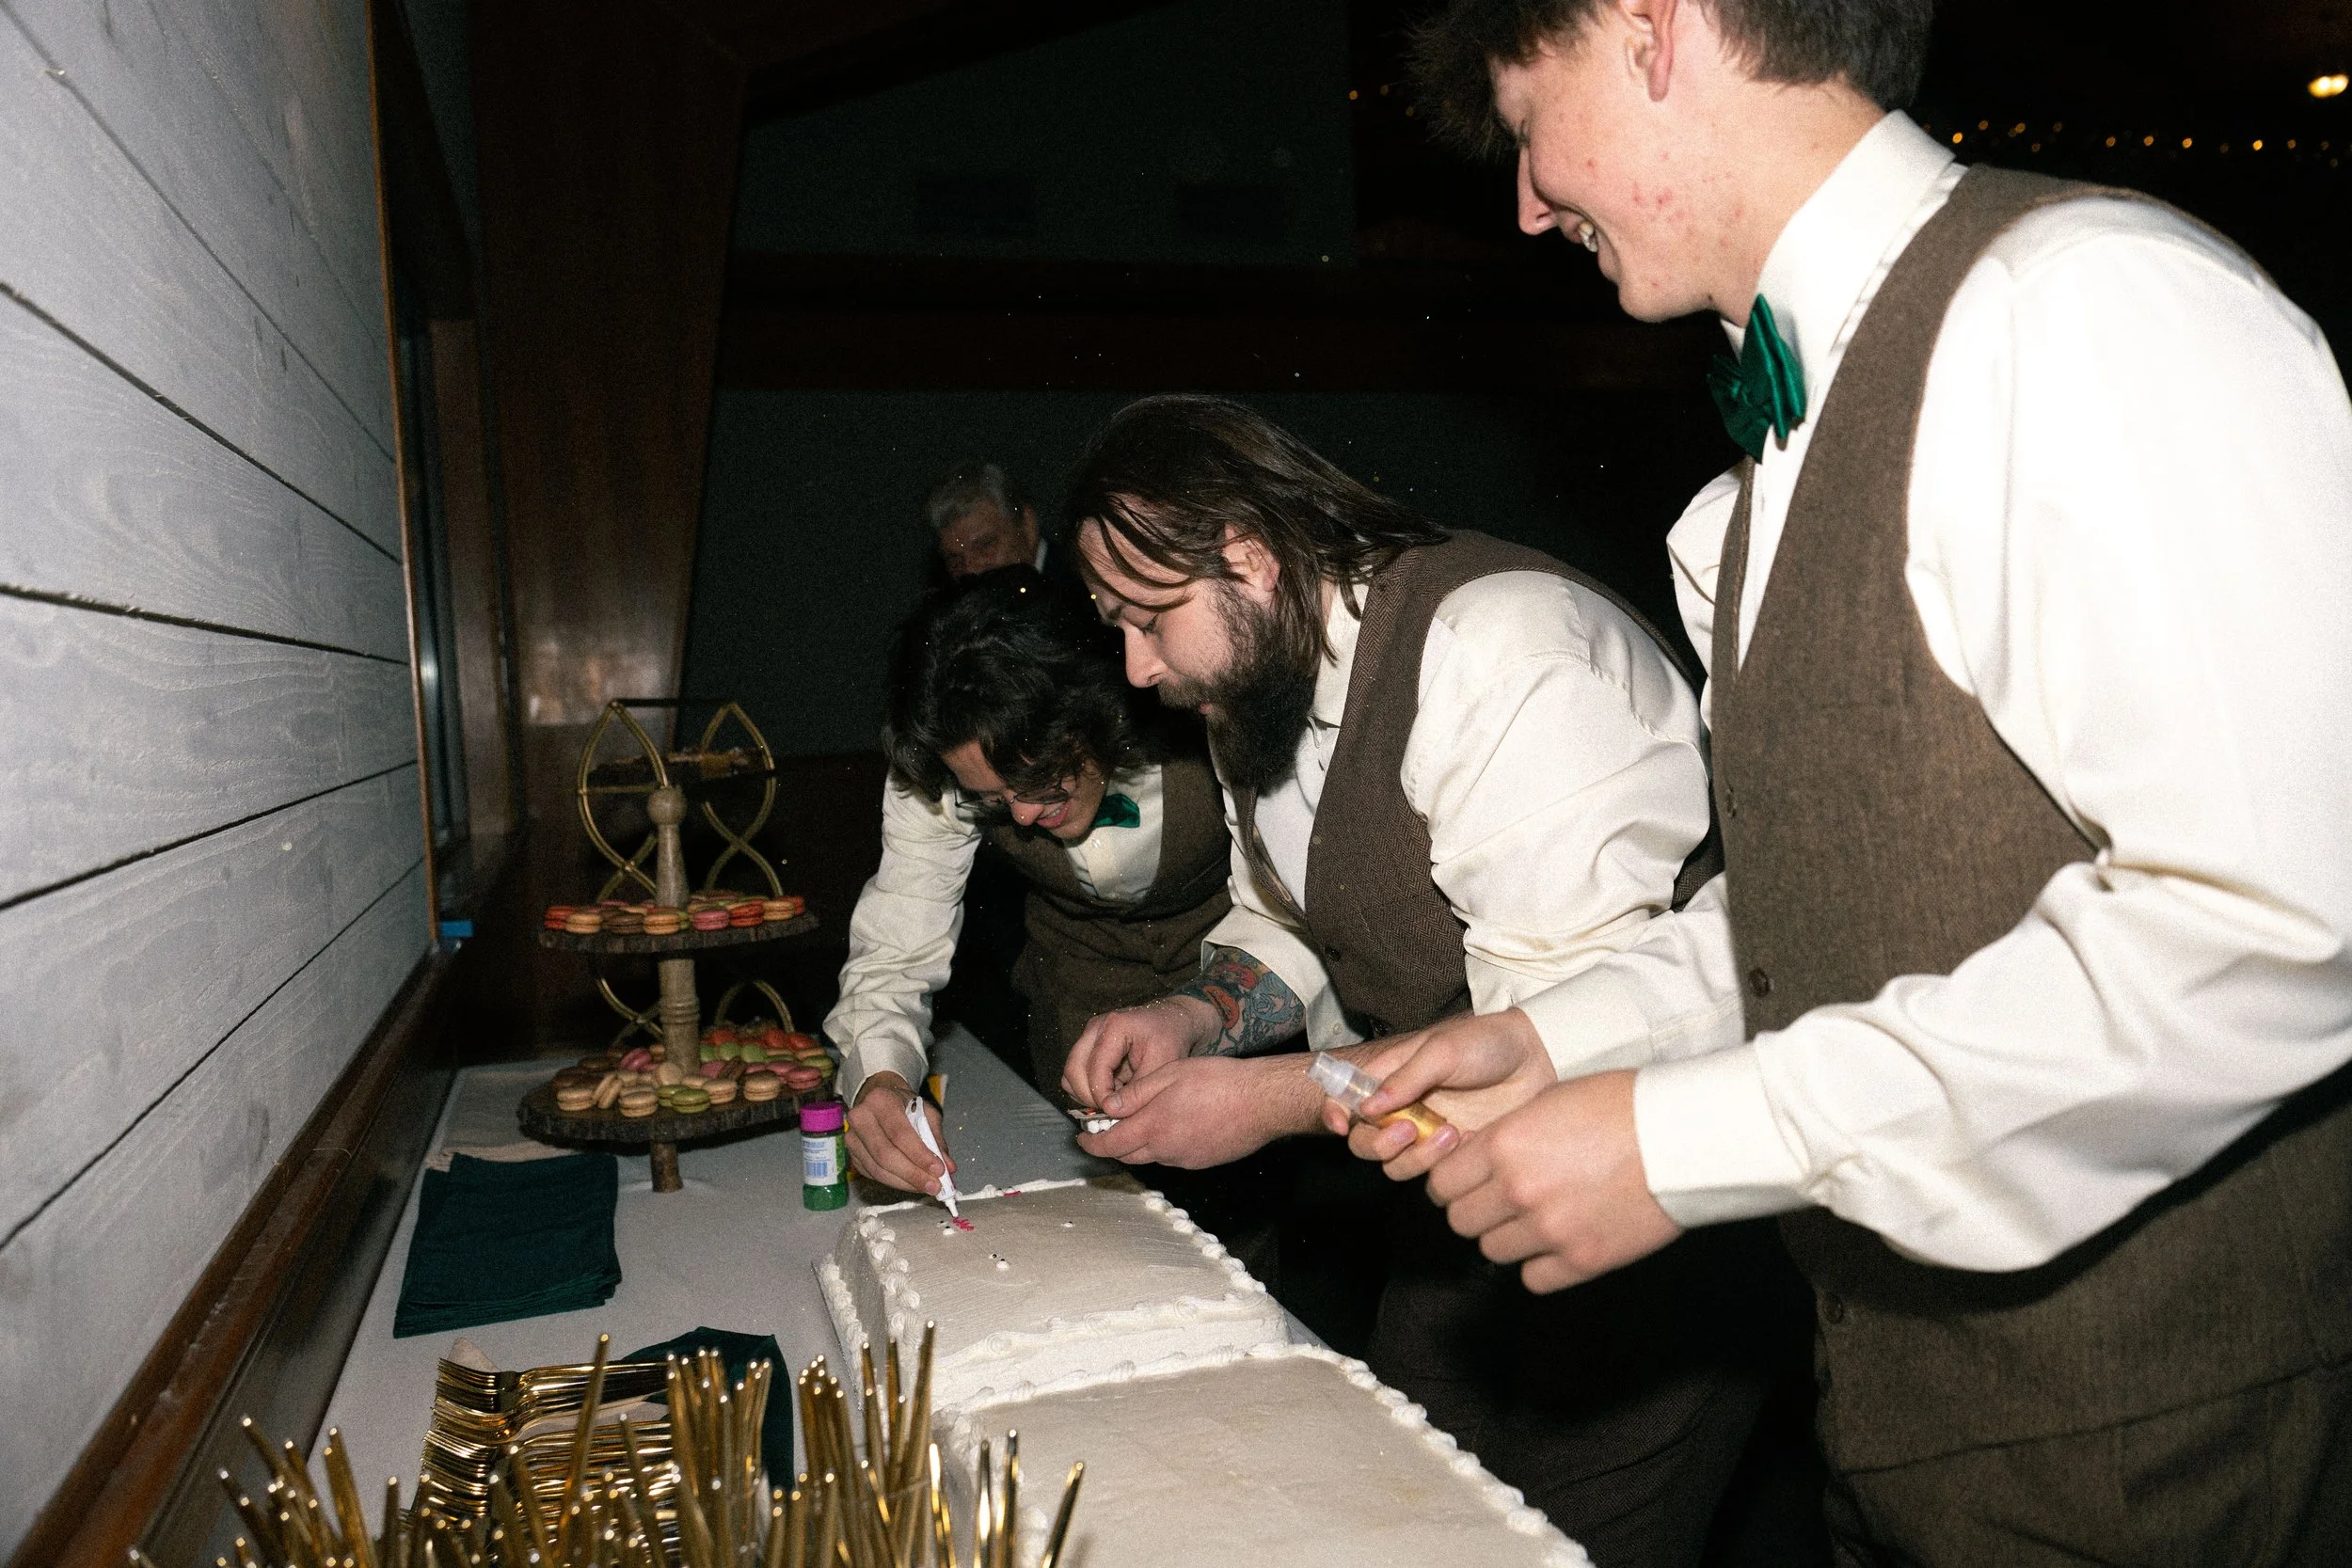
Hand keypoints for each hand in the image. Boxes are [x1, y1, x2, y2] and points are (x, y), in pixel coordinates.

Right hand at [845, 1072, 953, 1197]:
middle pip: (886, 1155)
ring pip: (878, 1169)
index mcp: (880, 1100)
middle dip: (913, 1174)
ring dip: (905, 1183)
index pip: (900, 1134)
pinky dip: (895, 1183)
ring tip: (926, 1187)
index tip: (939, 1170)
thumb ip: (936, 1139)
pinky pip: (873, 1175)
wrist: (879, 1098)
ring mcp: (852, 1138)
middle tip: (934, 1186)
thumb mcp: (926, 1112)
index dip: (919, 1155)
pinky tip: (911, 1184)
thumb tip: (949, 1168)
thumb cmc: (904, 1104)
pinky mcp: (852, 1155)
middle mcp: (860, 1118)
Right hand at [1061, 996, 1219, 1110]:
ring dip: (1086, 1093)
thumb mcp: (1162, 1066)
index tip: (1116, 1112)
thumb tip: (1112, 1112)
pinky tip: (1112, 1092)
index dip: (1102, 1096)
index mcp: (1115, 1026)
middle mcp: (1095, 1028)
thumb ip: (1137, 1091)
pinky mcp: (1088, 1045)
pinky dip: (1088, 1088)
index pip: (1095, 1068)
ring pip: (1070, 1074)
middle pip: (1073, 1071)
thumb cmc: (1170, 1039)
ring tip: (1114, 1100)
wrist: (1171, 1020)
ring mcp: (1089, 1035)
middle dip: (1089, 1097)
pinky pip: (1076, 1074)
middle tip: (1111, 1110)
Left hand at [1077, 1055, 1309, 1168]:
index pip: (1110, 1144)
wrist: (1262, 1102)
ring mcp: (1185, 1158)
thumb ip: (1136, 1094)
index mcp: (1153, 1126)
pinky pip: (1173, 1156)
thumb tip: (1108, 1108)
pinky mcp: (1202, 1161)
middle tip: (1106, 1129)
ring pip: (1151, 1155)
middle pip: (1128, 1155)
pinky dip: (1163, 1145)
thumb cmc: (1218, 1081)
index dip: (1091, 1143)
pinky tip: (1174, 1125)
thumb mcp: (1171, 1075)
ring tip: (1144, 1121)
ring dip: (1140, 1144)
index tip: (1082, 1139)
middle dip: (1113, 1144)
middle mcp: (1166, 1149)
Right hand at [1316, 1009, 1556, 1180]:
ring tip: (1450, 1133)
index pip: (1347, 1099)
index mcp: (1391, 1076)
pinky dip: (1441, 1167)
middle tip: (1407, 1130)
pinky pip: (1432, 1175)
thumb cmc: (1488, 1043)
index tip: (1343, 1123)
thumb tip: (1366, 1107)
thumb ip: (1404, 1077)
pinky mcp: (1454, 1153)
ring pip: (1395, 1165)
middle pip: (1364, 1142)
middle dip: (1378, 1143)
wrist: (1540, 1060)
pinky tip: (1466, 1143)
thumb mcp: (1443, 1050)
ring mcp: (1427, 1132)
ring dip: (1414, 1157)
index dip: (1336, 1113)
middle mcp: (1402, 1107)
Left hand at [1424, 1070, 1681, 1293]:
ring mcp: (1549, 1229)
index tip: (1466, 1184)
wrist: (1681, 1136)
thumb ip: (1506, 1137)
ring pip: (1493, 1251)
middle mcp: (1518, 1190)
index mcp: (1503, 1145)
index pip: (1443, 1183)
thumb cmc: (1621, 1106)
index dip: (1452, 1184)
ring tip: (1535, 1219)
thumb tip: (1478, 1162)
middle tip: (1499, 1202)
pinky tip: (1560, 1241)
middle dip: (1475, 1211)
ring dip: (1507, 1237)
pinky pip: (1534, 1278)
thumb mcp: (1548, 1102)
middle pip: (1461, 1221)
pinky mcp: (1582, 1259)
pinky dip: (1542, 1264)